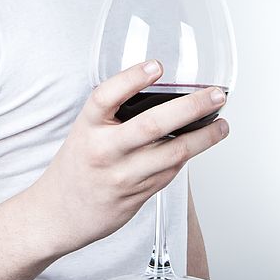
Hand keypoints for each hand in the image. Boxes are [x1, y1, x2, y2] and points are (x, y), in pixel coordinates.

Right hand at [28, 60, 228, 253]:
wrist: (58, 215)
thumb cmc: (78, 164)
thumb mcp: (86, 130)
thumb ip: (115, 113)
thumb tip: (162, 90)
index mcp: (87, 127)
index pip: (106, 97)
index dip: (131, 79)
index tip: (157, 65)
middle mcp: (104, 151)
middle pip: (152, 125)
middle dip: (191, 108)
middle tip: (216, 95)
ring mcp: (122, 176)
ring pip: (172, 154)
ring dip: (203, 138)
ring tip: (222, 124)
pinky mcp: (136, 196)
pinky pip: (170, 173)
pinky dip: (187, 156)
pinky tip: (199, 145)